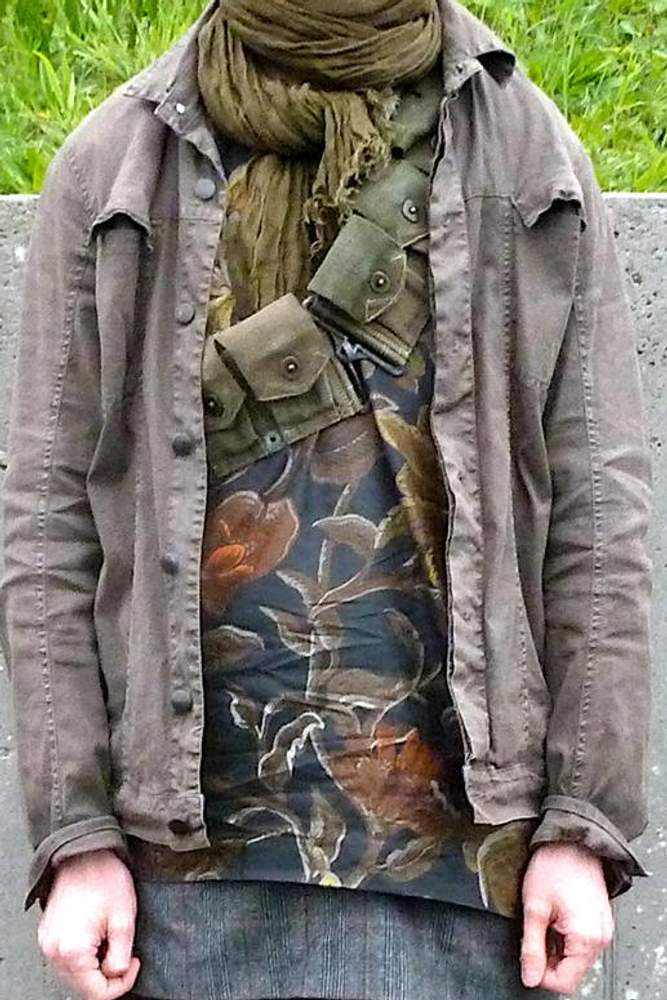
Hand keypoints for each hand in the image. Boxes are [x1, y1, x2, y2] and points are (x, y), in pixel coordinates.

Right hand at [37, 848, 140, 999]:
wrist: (84, 852)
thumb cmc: (104, 877)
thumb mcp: (124, 919)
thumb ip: (121, 956)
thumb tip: (118, 974)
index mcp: (73, 950)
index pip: (97, 993)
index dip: (121, 984)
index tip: (133, 963)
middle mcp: (54, 951)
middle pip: (84, 985)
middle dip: (108, 974)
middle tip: (124, 950)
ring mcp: (48, 942)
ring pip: (75, 973)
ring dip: (96, 964)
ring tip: (109, 938)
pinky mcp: (48, 934)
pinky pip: (67, 957)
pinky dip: (84, 954)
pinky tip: (96, 935)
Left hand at [520, 842, 613, 994]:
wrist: (573, 840)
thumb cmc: (554, 865)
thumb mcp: (534, 907)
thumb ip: (531, 947)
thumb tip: (529, 977)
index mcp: (586, 938)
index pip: (564, 982)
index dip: (541, 974)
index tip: (527, 958)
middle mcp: (600, 939)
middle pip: (571, 971)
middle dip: (548, 960)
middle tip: (533, 934)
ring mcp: (603, 930)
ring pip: (576, 958)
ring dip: (557, 948)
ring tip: (545, 920)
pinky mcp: (601, 922)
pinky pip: (582, 943)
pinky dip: (566, 938)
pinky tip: (556, 917)